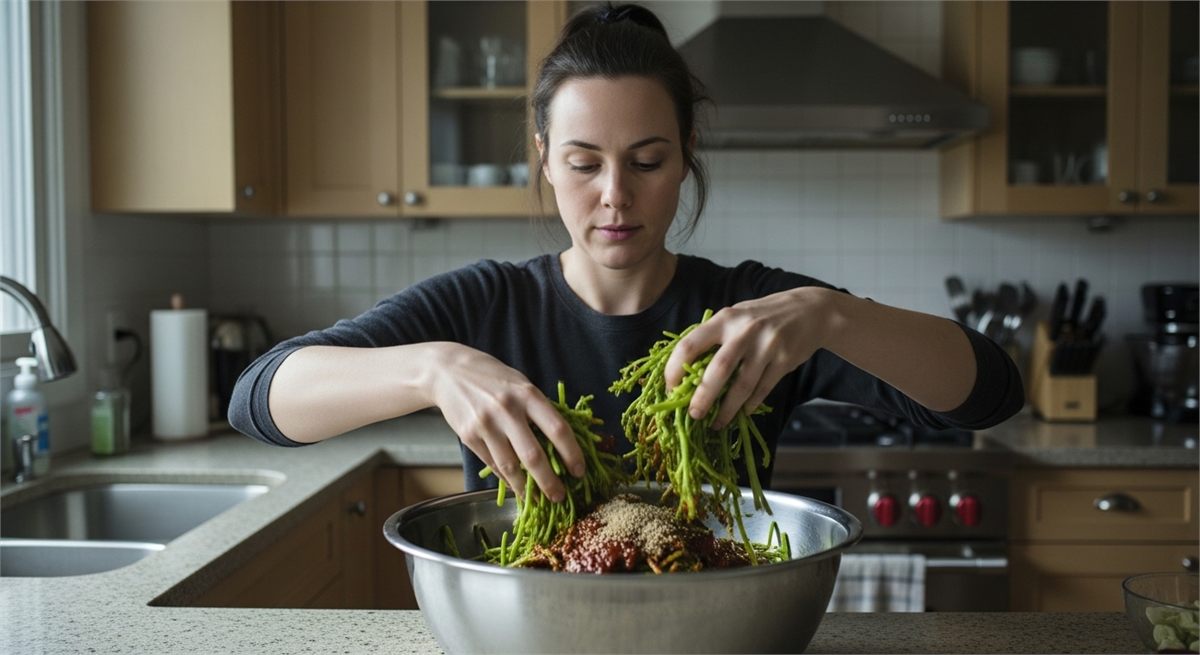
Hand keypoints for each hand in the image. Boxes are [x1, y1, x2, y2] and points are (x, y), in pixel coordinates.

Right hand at [429, 343, 583, 500]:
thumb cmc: (493, 378)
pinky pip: (492, 464)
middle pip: (534, 455)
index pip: (558, 429)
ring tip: (537, 499)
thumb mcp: (521, 384)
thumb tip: (563, 442)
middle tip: (560, 496)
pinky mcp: (468, 436)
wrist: (448, 372)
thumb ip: (539, 409)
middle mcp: (507, 410)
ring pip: (510, 466)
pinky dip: (506, 478)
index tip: (579, 471)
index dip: (572, 454)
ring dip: (526, 488)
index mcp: (528, 394)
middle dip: (550, 481)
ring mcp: (486, 424)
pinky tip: (515, 485)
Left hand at [664, 287, 839, 428]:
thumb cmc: (763, 316)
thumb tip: (686, 371)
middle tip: (693, 415)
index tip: (671, 389)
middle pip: (718, 369)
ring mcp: (767, 345)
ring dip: (727, 409)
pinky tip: (742, 412)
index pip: (690, 344)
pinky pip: (763, 388)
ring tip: (717, 423)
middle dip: (703, 397)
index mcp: (724, 318)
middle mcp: (744, 330)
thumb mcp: (735, 316)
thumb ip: (714, 337)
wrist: (810, 310)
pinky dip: (751, 404)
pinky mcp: (785, 360)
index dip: (675, 369)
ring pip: (743, 385)